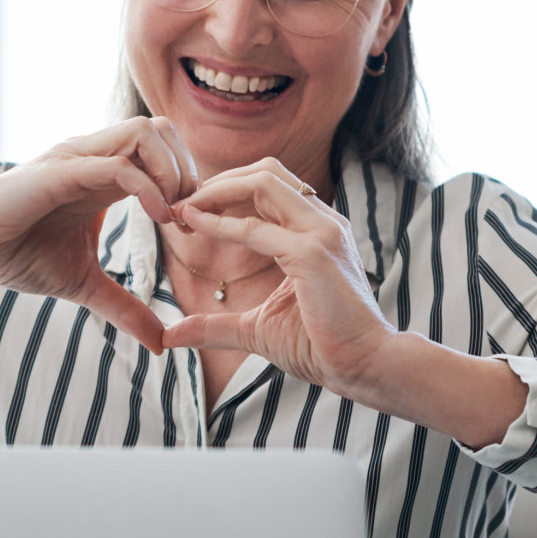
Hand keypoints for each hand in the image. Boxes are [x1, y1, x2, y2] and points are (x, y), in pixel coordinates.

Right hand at [0, 117, 195, 348]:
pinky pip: (117, 164)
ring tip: (172, 216)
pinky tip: (158, 217)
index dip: (188, 182)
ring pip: (145, 132)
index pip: (165, 150)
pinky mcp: (60, 172)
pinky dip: (148, 186)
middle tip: (186, 217)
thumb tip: (160, 344)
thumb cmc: (17, 255)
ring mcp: (77, 159)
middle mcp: (94, 157)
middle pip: (162, 129)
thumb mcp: (84, 285)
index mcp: (104, 174)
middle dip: (188, 169)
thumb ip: (124, 308)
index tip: (189, 228)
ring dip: (173, 171)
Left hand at [160, 160, 396, 394]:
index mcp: (317, 230)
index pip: (270, 187)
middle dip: (217, 182)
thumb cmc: (321, 346)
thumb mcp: (257, 329)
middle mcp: (322, 222)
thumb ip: (215, 326)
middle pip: (265, 172)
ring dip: (216, 191)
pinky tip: (193, 224)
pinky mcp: (312, 253)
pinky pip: (255, 227)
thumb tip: (171, 336)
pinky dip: (219, 223)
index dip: (226, 192)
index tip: (189, 212)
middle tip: (180, 204)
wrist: (365, 365)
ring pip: (263, 181)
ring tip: (183, 209)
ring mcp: (321, 232)